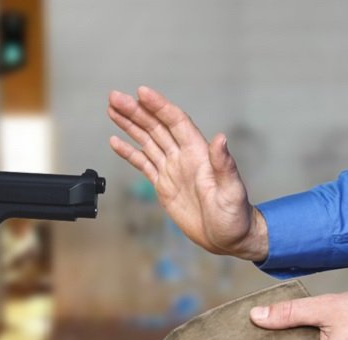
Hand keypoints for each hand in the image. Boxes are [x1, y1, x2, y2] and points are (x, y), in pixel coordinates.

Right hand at [108, 86, 267, 259]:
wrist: (228, 238)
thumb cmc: (235, 215)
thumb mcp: (232, 191)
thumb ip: (224, 165)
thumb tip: (220, 139)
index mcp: (198, 153)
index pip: (175, 122)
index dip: (159, 106)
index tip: (141, 93)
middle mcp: (183, 156)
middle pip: (156, 127)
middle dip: (135, 111)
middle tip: (114, 97)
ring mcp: (172, 169)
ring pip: (147, 141)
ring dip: (130, 125)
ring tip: (112, 109)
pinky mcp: (163, 184)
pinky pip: (143, 163)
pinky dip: (129, 152)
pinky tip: (115, 141)